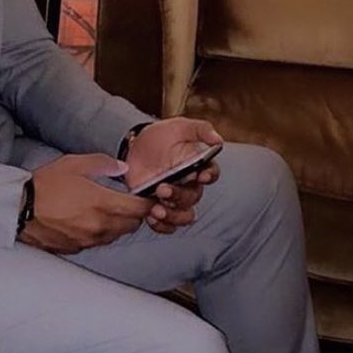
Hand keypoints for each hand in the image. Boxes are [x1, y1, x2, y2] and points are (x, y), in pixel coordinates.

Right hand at [18, 154, 152, 253]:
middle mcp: (99, 226)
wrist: (18, 208)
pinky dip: (99, 233)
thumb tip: (122, 167)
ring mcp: (88, 240)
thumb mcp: (74, 164)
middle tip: (128, 202)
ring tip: (107, 211)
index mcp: (102, 203)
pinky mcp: (76, 249)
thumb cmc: (44, 185)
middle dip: (134, 214)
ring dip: (118, 225)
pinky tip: (88, 221)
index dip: (147, 204)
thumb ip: (102, 164)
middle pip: (132, 226)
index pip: (139, 209)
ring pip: (115, 236)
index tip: (147, 198)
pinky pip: (96, 242)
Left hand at [124, 118, 221, 234]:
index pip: (211, 174)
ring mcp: (174, 199)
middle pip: (194, 197)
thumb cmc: (160, 136)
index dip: (209, 176)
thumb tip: (217, 140)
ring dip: (173, 216)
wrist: (134, 146)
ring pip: (184, 216)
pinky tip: (150, 217)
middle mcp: (189, 185)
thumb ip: (200, 129)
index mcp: (197, 166)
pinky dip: (161, 225)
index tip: (200, 175)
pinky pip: (166, 225)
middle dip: (180, 196)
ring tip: (156, 209)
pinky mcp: (158, 207)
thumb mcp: (179, 127)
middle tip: (162, 188)